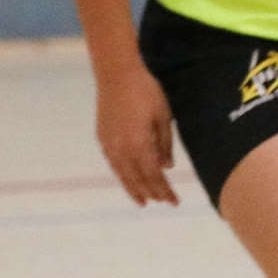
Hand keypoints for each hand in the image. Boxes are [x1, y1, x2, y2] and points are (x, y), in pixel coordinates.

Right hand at [96, 63, 178, 205]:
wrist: (116, 74)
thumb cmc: (145, 92)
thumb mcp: (163, 117)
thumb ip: (165, 144)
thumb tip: (167, 167)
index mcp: (139, 144)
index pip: (154, 176)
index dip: (164, 190)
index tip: (174, 201)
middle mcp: (122, 149)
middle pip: (138, 179)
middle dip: (152, 192)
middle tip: (163, 202)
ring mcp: (109, 144)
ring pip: (122, 174)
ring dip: (134, 188)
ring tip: (143, 200)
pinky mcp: (103, 138)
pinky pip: (113, 163)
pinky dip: (122, 174)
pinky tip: (128, 179)